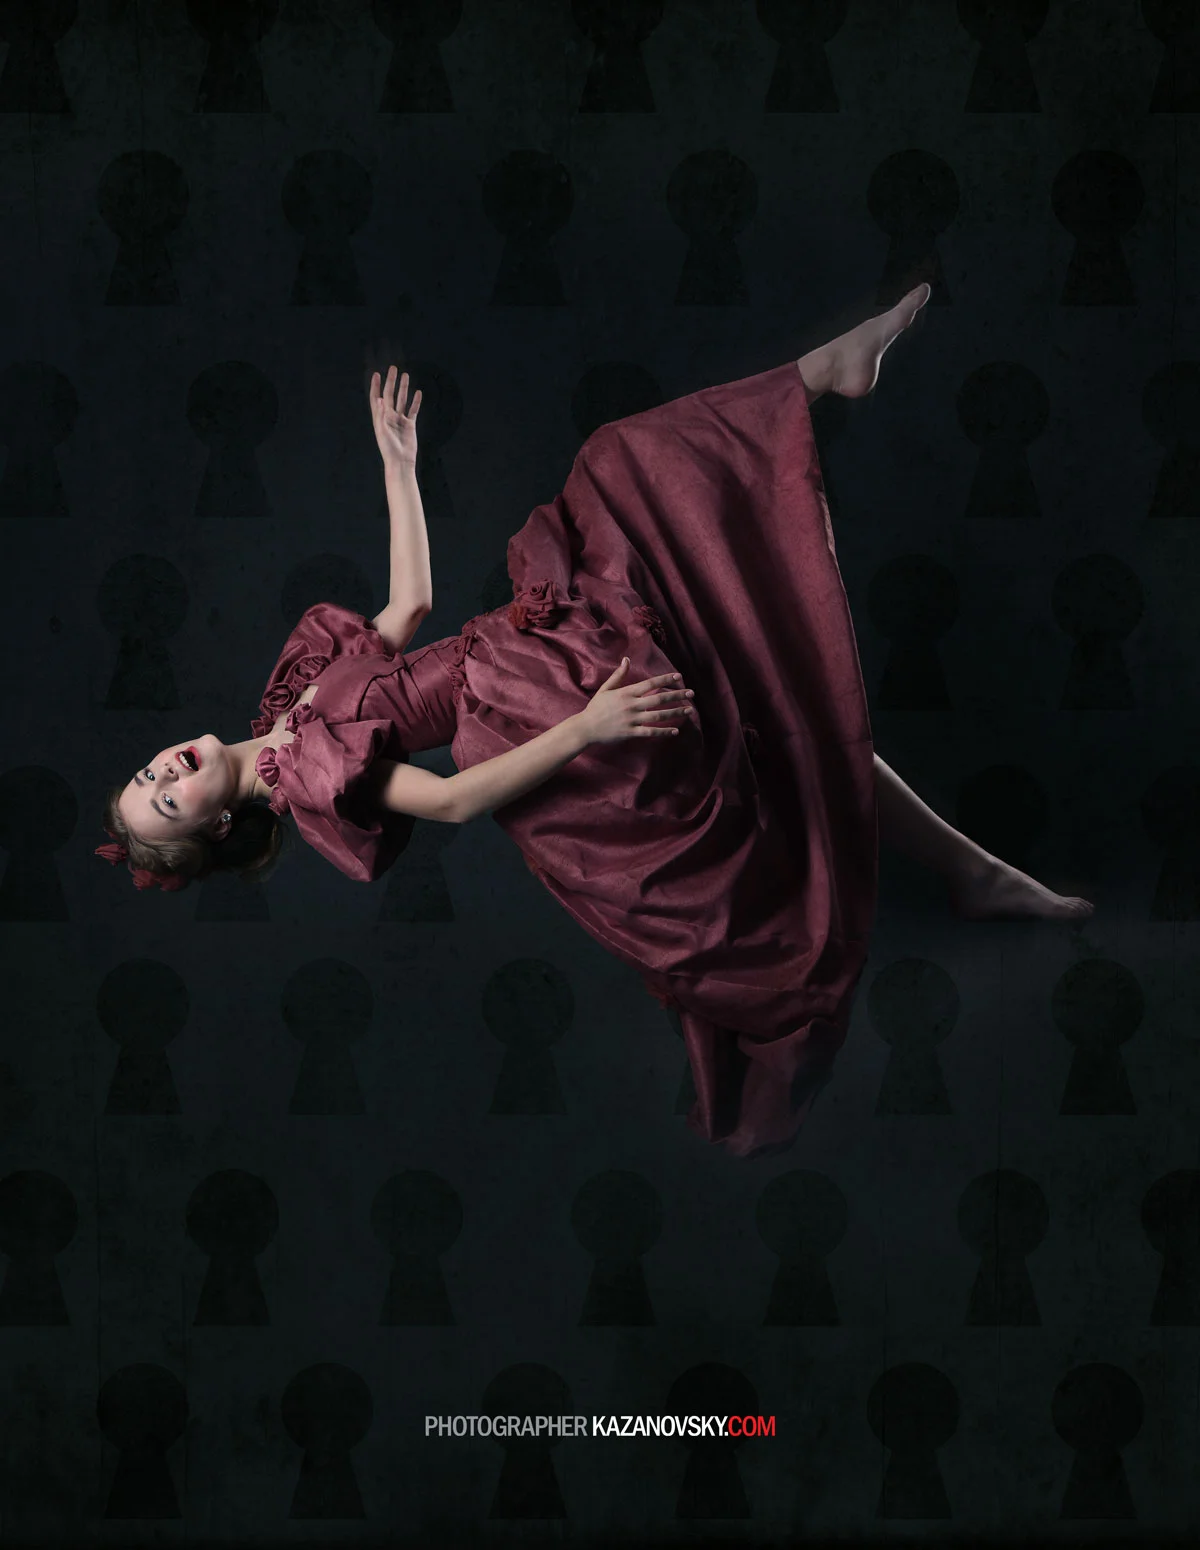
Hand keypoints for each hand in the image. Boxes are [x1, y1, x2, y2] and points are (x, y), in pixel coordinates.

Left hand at [370, 365, 421, 466]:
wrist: (401, 461)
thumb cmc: (389, 449)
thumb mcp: (382, 431)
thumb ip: (381, 415)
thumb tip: (380, 399)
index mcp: (380, 417)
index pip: (376, 397)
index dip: (375, 386)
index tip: (377, 374)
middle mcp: (389, 416)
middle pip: (390, 395)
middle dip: (391, 382)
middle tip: (393, 369)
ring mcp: (400, 420)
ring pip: (402, 400)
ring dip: (403, 388)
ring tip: (406, 376)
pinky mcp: (410, 425)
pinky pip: (413, 410)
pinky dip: (415, 402)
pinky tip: (418, 393)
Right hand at [577, 659, 696, 746]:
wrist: (585, 728)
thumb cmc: (596, 708)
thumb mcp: (605, 689)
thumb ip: (618, 675)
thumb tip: (626, 659)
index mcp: (627, 693)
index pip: (650, 683)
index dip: (665, 679)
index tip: (678, 677)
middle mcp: (632, 705)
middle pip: (659, 699)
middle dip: (677, 695)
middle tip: (692, 693)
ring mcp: (632, 719)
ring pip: (658, 716)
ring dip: (675, 712)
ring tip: (689, 710)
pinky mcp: (631, 732)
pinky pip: (650, 732)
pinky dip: (664, 732)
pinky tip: (676, 730)